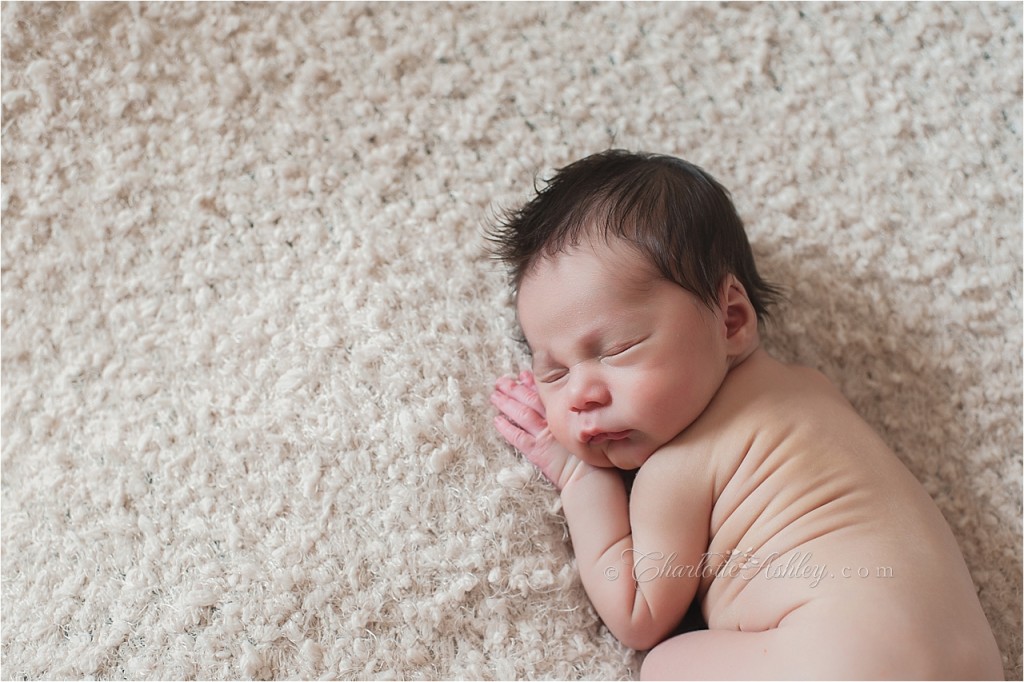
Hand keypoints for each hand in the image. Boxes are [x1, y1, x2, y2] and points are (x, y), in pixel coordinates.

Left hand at [491, 370, 588, 490]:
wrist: (592, 476)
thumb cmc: (597, 453)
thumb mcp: (590, 428)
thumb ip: (581, 415)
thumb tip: (577, 404)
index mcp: (565, 414)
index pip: (545, 395)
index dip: (532, 383)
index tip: (523, 374)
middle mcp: (553, 422)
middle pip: (530, 400)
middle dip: (514, 389)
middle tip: (501, 381)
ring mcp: (544, 436)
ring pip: (521, 415)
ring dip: (507, 404)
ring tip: (495, 395)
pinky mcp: (537, 452)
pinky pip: (518, 437)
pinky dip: (506, 428)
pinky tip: (497, 420)